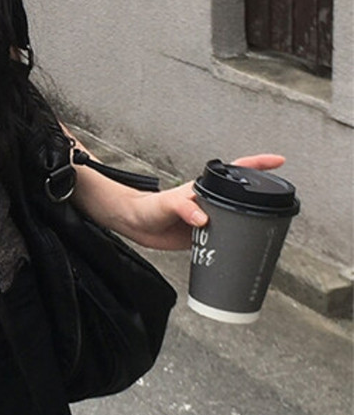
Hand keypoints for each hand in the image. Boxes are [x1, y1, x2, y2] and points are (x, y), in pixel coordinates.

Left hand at [126, 154, 286, 250]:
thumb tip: (202, 219)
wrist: (134, 224)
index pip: (236, 171)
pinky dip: (232, 245)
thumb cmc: (148, 208)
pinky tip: (239, 253)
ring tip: (265, 232)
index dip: (258, 164)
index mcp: (205, 189)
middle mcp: (209, 203)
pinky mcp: (201, 237)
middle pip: (241, 198)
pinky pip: (222, 240)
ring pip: (234, 220)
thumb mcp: (167, 204)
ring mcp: (207, 219)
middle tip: (280, 203)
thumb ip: (184, 208)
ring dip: (248, 226)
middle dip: (261, 198)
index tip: (279, 161)